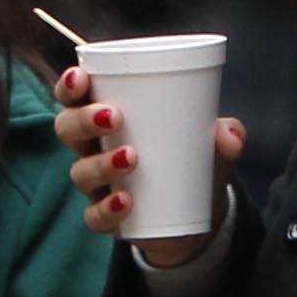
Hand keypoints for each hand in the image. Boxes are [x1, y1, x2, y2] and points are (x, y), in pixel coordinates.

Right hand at [52, 67, 242, 267]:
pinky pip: (95, 216)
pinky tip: (126, 200)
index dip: (69, 86)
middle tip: (114, 116)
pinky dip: (107, 208)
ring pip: (80, 172)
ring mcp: (97, 185)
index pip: (74, 96)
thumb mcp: (208, 141)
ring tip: (131, 157)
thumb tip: (229, 134)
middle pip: (67, 129)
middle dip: (83, 120)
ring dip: (101, 163)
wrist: (195, 213)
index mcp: (106, 117)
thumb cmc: (188, 158)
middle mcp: (92, 148)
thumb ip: (224, 133)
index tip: (81, 78)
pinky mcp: (107, 218)